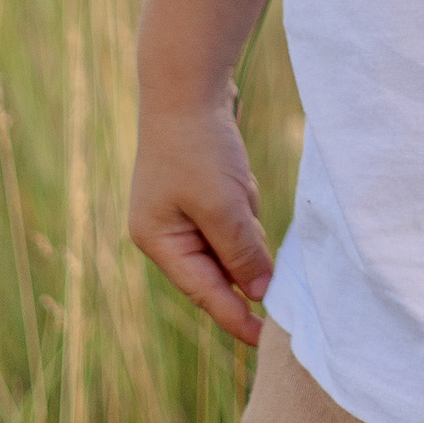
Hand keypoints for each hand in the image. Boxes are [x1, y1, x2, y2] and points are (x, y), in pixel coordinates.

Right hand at [129, 96, 274, 346]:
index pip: (204, 292)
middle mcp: (166, 230)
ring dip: (245, 218)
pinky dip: (244, 199)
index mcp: (159, 240)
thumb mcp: (223, 206)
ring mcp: (181, 208)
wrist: (187, 82)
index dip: (235, 317)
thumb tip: (260, 293)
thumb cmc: (197, 146)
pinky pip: (234, 211)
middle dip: (244, 250)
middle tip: (257, 234)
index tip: (265, 340)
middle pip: (218, 266)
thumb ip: (241, 253)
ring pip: (232, 238)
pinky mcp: (200, 188)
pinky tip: (236, 172)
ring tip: (233, 180)